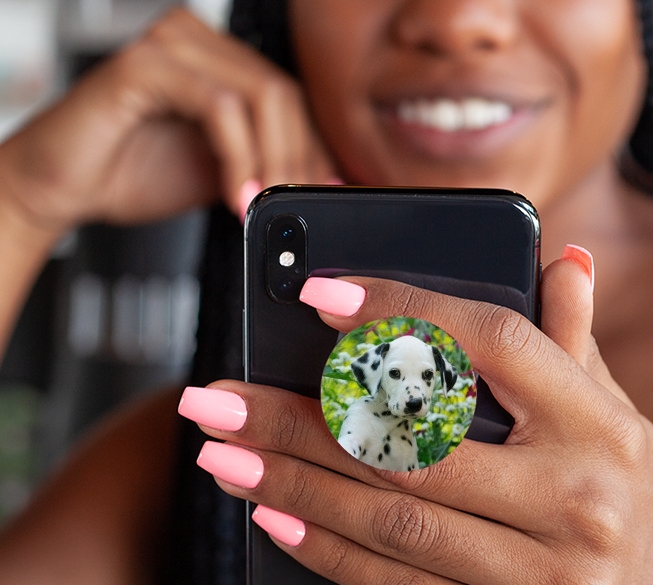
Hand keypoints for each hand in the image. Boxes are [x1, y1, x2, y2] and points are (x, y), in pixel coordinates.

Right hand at [0, 8, 335, 234]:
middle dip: (298, 161)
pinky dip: (238, 157)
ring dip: (273, 161)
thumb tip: (316, 183)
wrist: (64, 186)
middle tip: (294, 207)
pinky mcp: (145, 65)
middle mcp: (197, 42)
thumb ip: (263, 167)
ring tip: (264, 207)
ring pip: (260, 96)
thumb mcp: (220, 174)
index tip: (322, 195)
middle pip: (283, 95)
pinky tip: (236, 195)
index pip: (289, 99)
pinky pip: (219, 106)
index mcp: (218, 62)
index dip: (313, 150)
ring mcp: (170, 46)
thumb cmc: (131, 173)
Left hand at [183, 254, 652, 584]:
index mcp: (602, 426)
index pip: (491, 344)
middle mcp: (583, 500)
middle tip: (215, 396)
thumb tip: (560, 259)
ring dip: (293, 483)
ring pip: (396, 522)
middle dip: (299, 418)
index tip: (316, 296)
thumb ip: (572, 343)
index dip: (401, 315)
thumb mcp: (614, 419)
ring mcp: (556, 583)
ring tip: (221, 454)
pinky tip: (274, 519)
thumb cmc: (623, 505)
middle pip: (415, 445)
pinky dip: (330, 554)